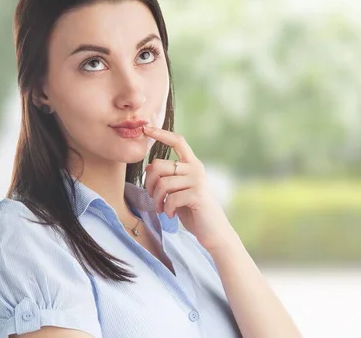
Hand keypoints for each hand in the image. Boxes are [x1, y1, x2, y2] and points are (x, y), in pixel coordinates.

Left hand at [142, 126, 238, 251]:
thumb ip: (167, 178)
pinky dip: (166, 209)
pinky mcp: (197, 194)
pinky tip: (171, 214)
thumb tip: (149, 166)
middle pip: (159, 164)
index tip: (146, 128)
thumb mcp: (178, 191)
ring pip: (162, 183)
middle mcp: (196, 168)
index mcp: (192, 164)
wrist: (213, 232)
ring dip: (156, 199)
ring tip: (161, 208)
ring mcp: (198, 180)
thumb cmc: (194, 211)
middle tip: (152, 197)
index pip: (178, 141)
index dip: (161, 134)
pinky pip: (170, 198)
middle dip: (149, 183)